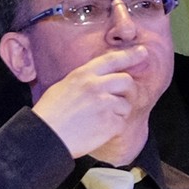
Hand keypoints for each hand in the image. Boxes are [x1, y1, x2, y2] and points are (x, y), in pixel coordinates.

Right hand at [32, 46, 150, 157]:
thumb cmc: (49, 114)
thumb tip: (100, 79)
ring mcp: (104, 104)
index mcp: (83, 74)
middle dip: (129, 90)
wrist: (46, 136)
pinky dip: (114, 128)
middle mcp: (96, 86)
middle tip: (122, 99)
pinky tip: (99, 130)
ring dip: (119, 112)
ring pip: (126, 104)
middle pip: (127, 81)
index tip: (142, 52)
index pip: (112, 59)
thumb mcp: (64, 86)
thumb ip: (84, 80)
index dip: (130, 55)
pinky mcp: (110, 123)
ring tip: (101, 120)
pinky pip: (122, 122)